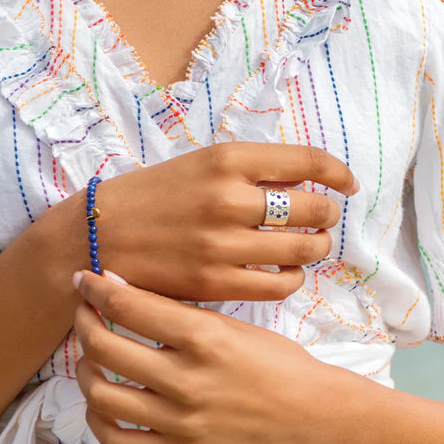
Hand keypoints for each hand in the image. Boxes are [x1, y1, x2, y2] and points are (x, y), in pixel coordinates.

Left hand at [72, 269, 343, 443]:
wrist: (312, 416)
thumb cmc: (276, 361)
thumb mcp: (231, 324)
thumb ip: (179, 313)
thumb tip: (123, 290)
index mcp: (203, 337)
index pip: (127, 305)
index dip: (96, 288)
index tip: (84, 279)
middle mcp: (186, 380)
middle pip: (104, 346)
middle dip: (83, 320)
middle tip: (83, 310)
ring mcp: (180, 422)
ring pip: (100, 394)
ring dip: (84, 367)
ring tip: (90, 354)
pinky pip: (115, 440)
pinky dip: (97, 417)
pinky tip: (101, 398)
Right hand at [83, 143, 357, 301]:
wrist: (97, 236)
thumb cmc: (150, 196)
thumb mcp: (197, 165)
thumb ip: (248, 172)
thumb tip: (305, 184)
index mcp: (225, 159)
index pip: (307, 161)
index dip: (337, 172)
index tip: (346, 183)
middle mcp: (229, 198)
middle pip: (313, 209)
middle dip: (328, 214)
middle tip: (324, 218)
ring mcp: (223, 243)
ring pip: (302, 249)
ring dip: (316, 247)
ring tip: (308, 245)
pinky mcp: (216, 283)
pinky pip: (279, 284)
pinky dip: (292, 277)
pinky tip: (284, 271)